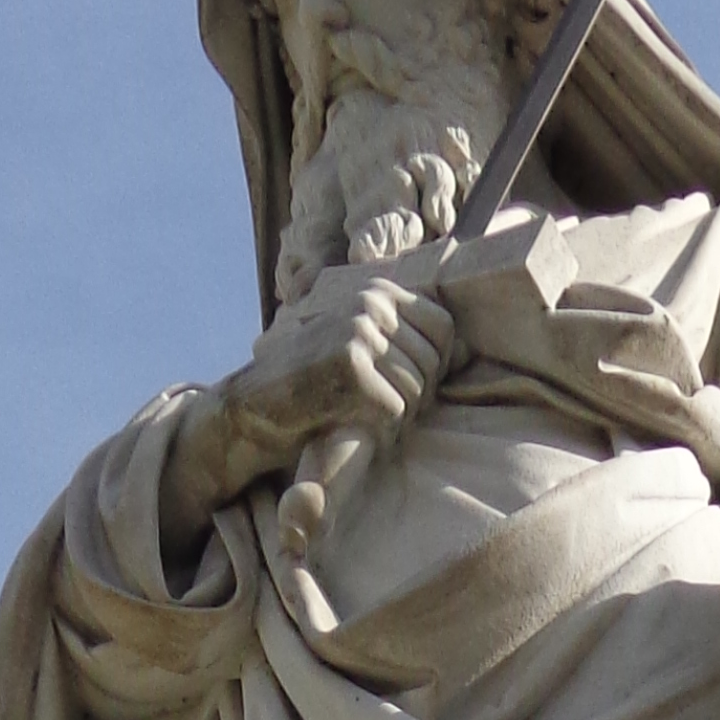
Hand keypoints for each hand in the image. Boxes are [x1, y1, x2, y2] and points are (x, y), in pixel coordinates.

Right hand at [162, 276, 456, 562]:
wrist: (254, 405)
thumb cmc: (312, 383)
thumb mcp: (358, 344)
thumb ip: (403, 337)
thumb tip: (465, 352)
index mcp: (377, 291)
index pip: (445, 328)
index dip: (436, 368)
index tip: (404, 386)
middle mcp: (371, 303)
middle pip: (432, 365)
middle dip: (413, 398)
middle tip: (375, 408)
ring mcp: (360, 330)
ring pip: (417, 389)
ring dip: (395, 416)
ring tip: (360, 414)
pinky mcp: (351, 365)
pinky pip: (395, 410)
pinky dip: (377, 429)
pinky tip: (349, 421)